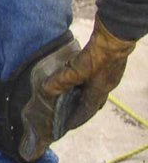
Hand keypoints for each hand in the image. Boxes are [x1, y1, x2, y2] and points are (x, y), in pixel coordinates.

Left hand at [42, 16, 135, 130]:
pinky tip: (79, 75)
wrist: (116, 36)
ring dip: (83, 94)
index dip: (76, 119)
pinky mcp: (109, 64)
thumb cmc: (100, 55)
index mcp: (99, 91)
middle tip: (68, 113)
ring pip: (95, 89)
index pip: (87, 111)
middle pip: (93, 102)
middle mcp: (107, 85)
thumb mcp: (77, 69)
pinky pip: (95, 78)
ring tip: (71, 95)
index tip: (67, 126)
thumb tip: (46, 90)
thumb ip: (61, 80)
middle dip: (81, 109)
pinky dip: (86, 81)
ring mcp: (110, 75)